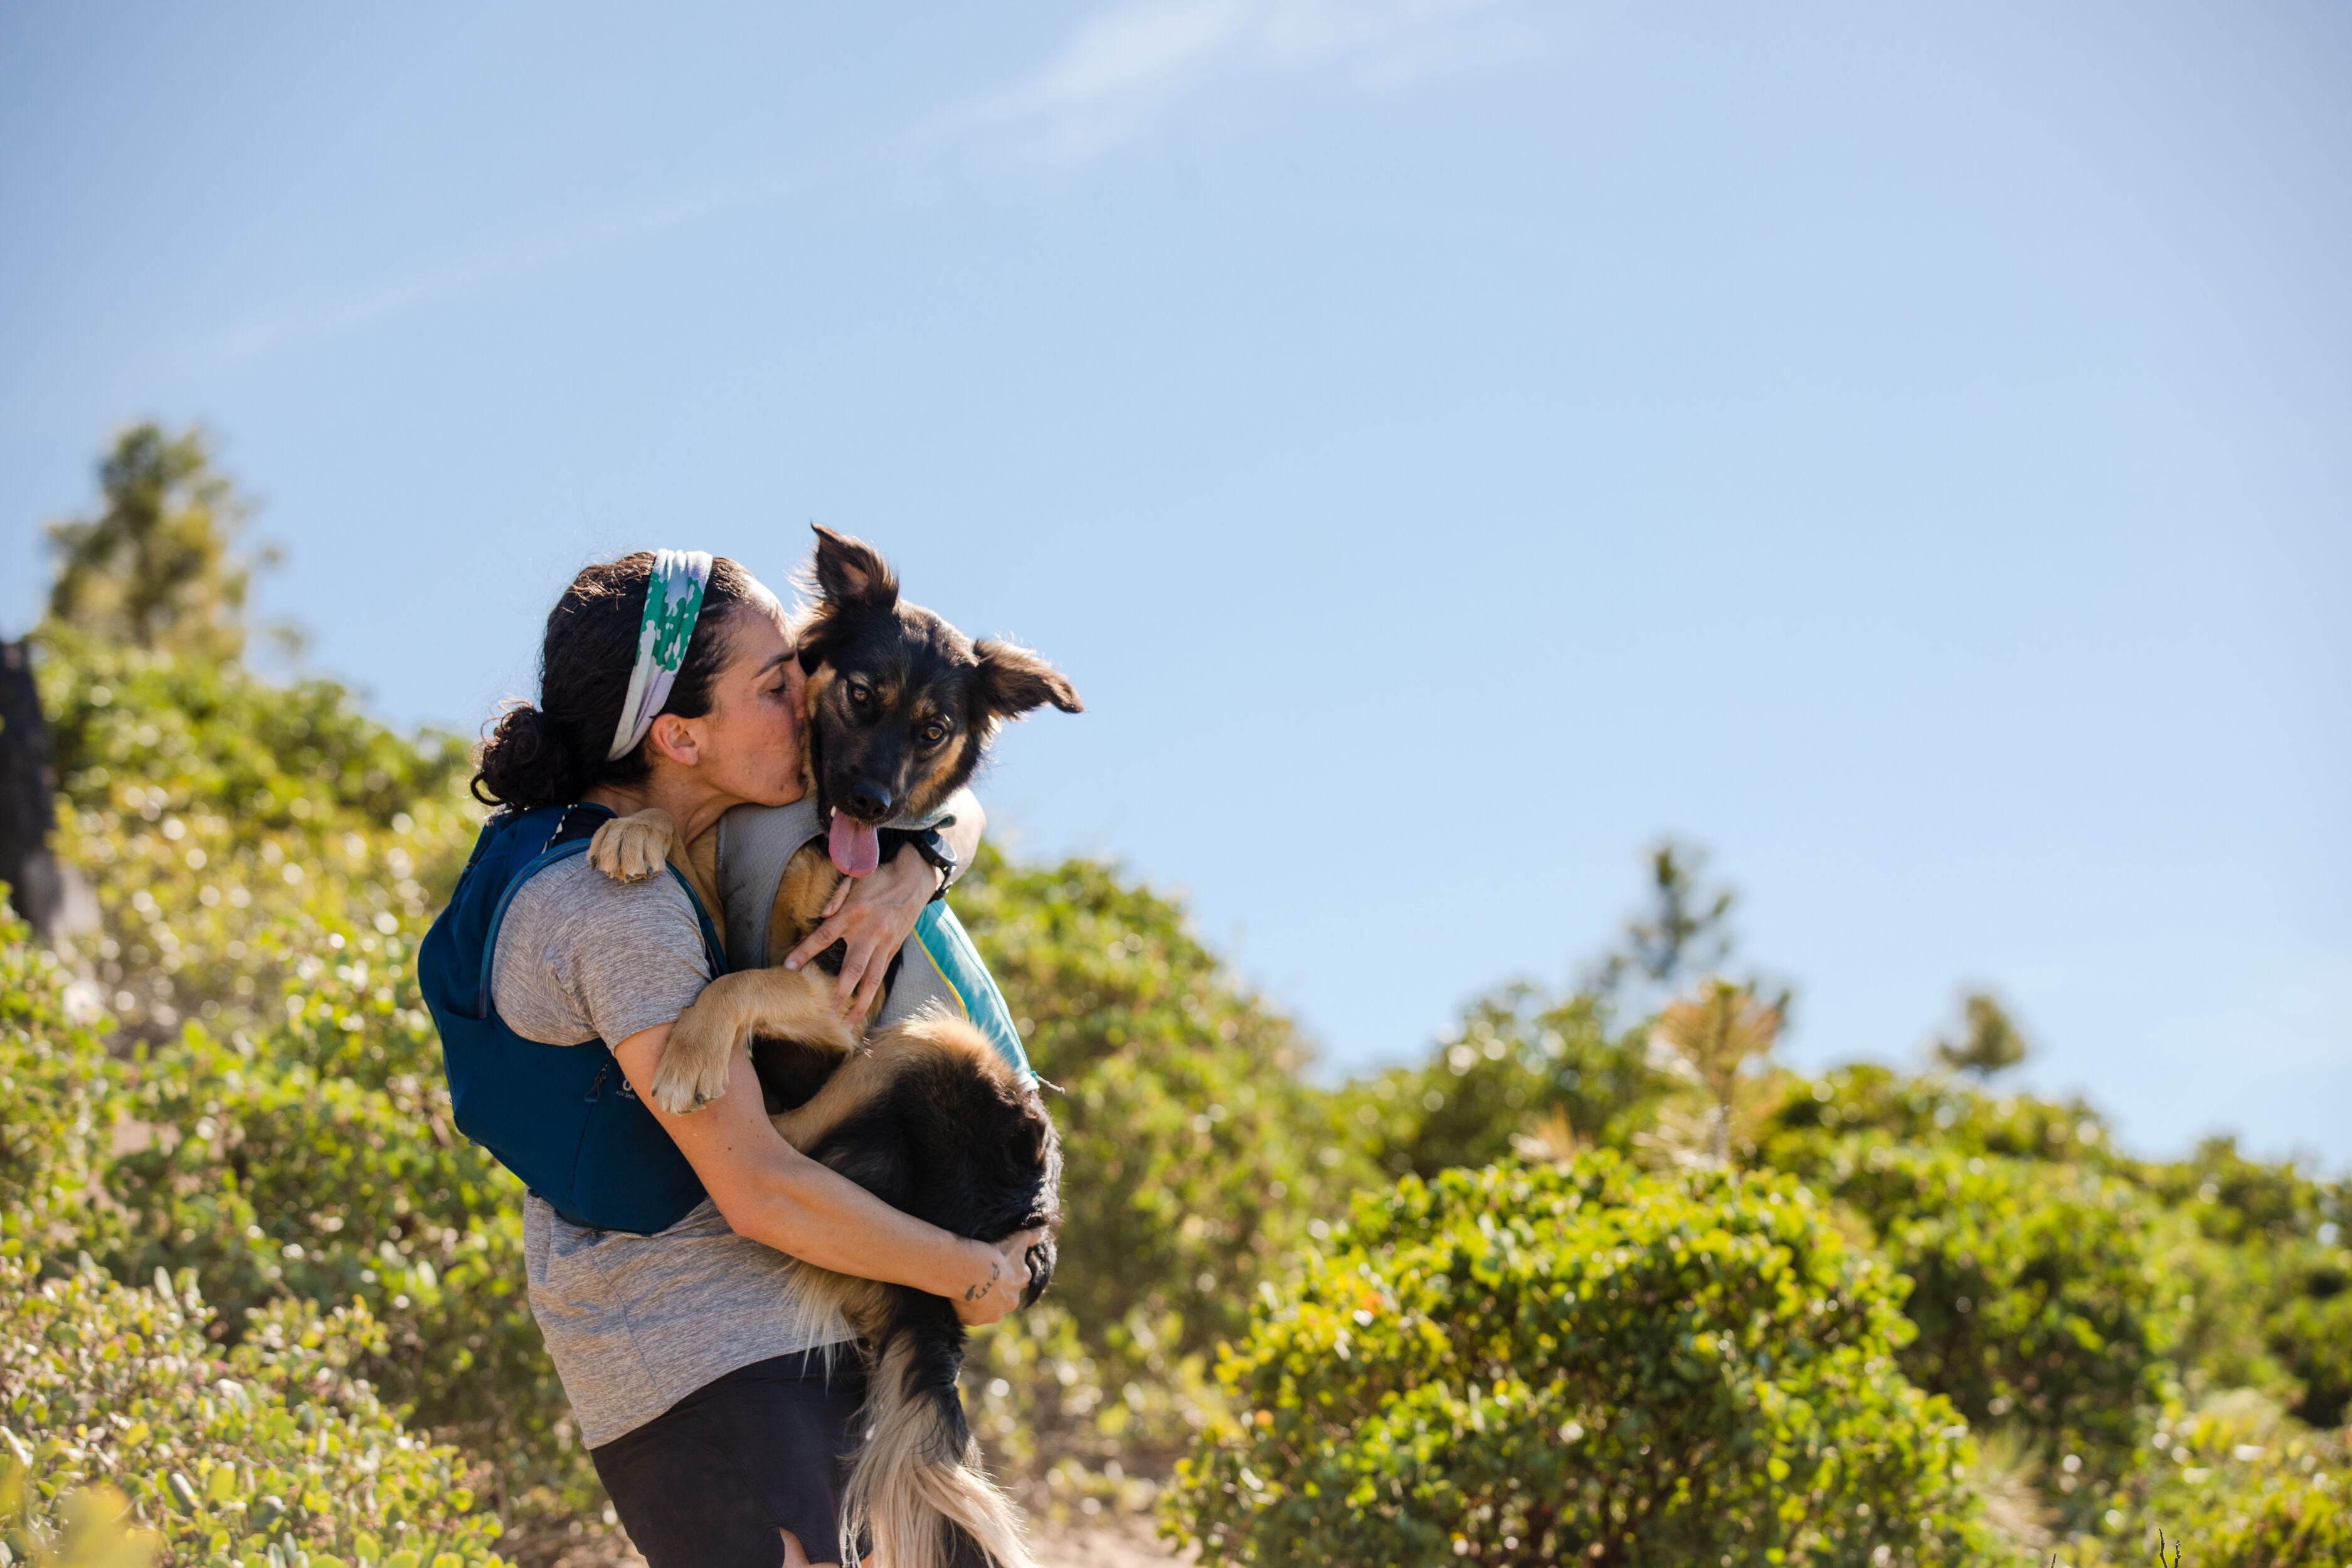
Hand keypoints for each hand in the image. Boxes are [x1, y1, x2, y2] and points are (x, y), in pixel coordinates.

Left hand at [782, 849, 940, 1018]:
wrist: (914, 879)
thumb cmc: (879, 877)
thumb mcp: (855, 877)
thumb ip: (836, 895)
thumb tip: (822, 915)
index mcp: (854, 913)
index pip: (824, 936)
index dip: (805, 952)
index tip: (788, 966)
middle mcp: (869, 932)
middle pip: (852, 969)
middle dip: (840, 993)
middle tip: (827, 1013)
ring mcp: (884, 944)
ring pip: (872, 980)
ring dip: (860, 1004)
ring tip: (849, 1022)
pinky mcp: (893, 949)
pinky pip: (881, 975)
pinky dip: (872, 993)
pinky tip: (864, 1007)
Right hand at [952, 1229, 1042, 1326]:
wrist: (971, 1269)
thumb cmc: (994, 1253)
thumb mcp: (1016, 1240)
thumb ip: (1030, 1236)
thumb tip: (1040, 1231)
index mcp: (1021, 1281)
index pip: (1018, 1279)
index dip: (1007, 1273)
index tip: (996, 1266)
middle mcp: (1011, 1301)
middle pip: (1005, 1298)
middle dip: (996, 1291)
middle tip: (981, 1278)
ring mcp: (994, 1313)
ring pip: (989, 1308)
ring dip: (981, 1301)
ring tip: (968, 1287)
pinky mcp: (976, 1320)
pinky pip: (971, 1316)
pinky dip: (965, 1309)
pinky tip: (958, 1297)